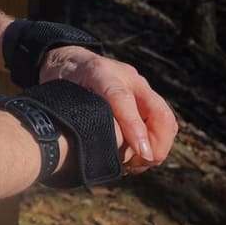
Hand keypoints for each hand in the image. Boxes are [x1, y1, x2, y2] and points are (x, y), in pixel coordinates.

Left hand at [39, 46, 177, 174]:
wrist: (70, 60)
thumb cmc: (62, 80)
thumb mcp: (59, 94)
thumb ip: (78, 114)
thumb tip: (97, 146)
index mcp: (100, 72)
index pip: (122, 98)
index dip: (133, 126)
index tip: (141, 152)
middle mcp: (128, 78)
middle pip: (159, 113)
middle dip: (156, 145)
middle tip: (136, 164)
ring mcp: (141, 88)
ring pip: (165, 122)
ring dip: (157, 148)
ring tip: (134, 164)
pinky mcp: (146, 99)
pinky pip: (162, 125)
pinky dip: (155, 145)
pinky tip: (136, 158)